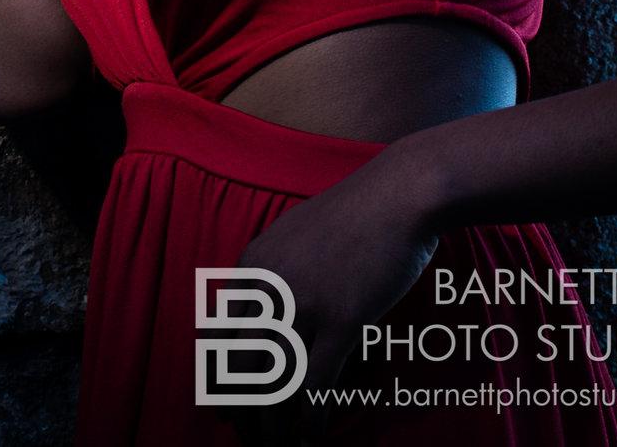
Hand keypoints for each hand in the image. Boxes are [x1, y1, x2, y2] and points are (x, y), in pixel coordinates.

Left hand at [216, 150, 440, 445]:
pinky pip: (317, 383)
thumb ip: (271, 274)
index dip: (219, 380)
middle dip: (242, 410)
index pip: (219, 335)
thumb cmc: (352, 217)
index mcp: (252, 265)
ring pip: (276, 381)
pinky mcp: (343, 318)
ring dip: (273, 424)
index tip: (223, 410)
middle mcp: (269, 285)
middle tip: (248, 438)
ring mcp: (305, 302)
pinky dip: (311, 419)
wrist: (397, 194)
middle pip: (242, 365)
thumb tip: (261, 319)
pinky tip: (311, 437)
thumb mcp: (292, 237)